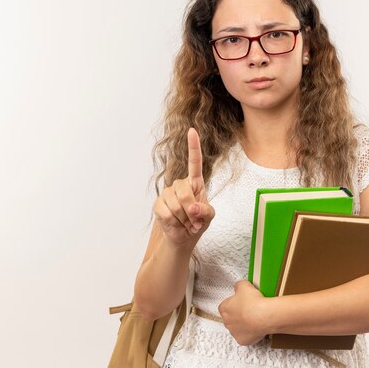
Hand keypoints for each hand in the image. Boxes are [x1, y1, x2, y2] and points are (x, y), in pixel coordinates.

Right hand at [153, 128, 214, 248]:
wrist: (184, 237)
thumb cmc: (198, 222)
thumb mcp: (209, 217)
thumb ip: (206, 211)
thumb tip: (194, 208)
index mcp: (195, 182)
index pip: (194, 162)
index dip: (193, 146)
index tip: (192, 131)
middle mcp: (180, 184)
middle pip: (184, 191)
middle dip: (191, 210)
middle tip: (195, 221)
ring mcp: (168, 193)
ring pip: (175, 205)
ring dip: (183, 219)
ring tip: (186, 223)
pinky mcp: (158, 204)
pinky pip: (166, 212)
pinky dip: (174, 222)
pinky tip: (176, 224)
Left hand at [218, 280, 268, 345]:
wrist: (263, 316)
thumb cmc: (253, 302)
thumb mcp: (244, 285)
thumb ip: (238, 285)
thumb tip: (238, 287)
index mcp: (224, 308)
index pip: (225, 306)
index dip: (234, 304)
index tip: (241, 302)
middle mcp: (226, 322)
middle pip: (230, 318)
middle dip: (238, 315)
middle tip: (249, 310)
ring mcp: (234, 332)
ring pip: (237, 328)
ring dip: (243, 324)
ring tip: (254, 318)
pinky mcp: (242, 341)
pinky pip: (245, 337)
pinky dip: (249, 333)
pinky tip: (256, 327)